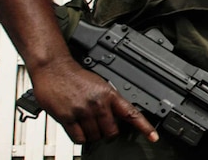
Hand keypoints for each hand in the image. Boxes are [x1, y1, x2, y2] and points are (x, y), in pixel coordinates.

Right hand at [30, 57, 156, 143]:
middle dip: (107, 133)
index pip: (131, 113)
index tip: (153, 137)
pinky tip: (78, 129)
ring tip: (87, 124)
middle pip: (111, 132)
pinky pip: (79, 139)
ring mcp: (83, 111)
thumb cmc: (76, 77)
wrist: (54, 69)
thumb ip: (109, 101)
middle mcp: (98, 103)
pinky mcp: (67, 118)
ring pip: (95, 137)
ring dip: (92, 135)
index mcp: (109, 94)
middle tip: (102, 128)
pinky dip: (80, 138)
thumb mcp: (99, 85)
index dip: (144, 127)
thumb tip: (117, 117)